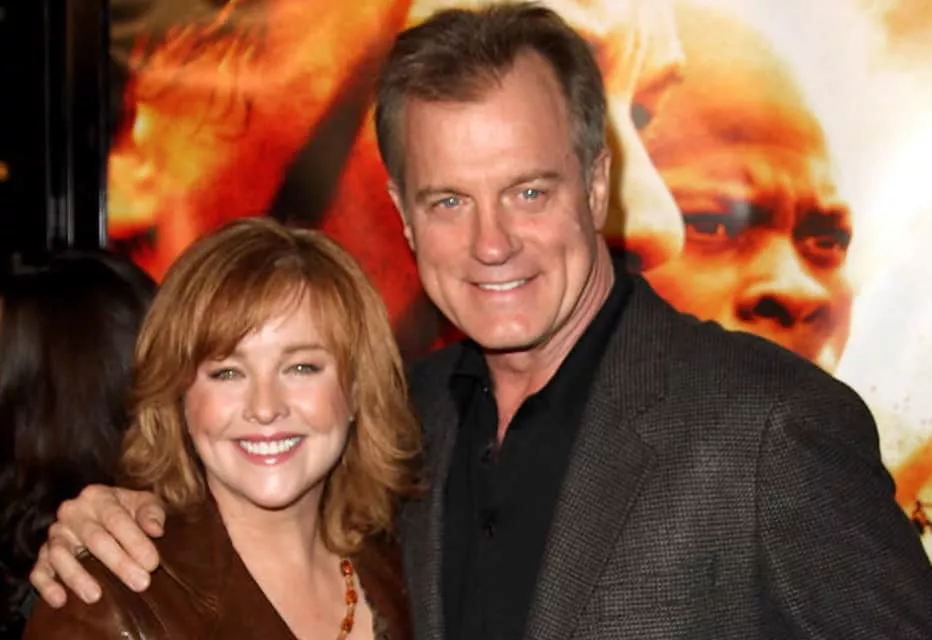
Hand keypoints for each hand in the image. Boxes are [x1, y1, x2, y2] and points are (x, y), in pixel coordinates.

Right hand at [29, 485, 165, 606]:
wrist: (104, 514)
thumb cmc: (129, 511)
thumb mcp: (145, 503)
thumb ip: (152, 513)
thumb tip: (155, 530)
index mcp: (99, 497)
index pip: (117, 519)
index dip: (135, 541)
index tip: (152, 563)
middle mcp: (73, 513)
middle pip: (94, 538)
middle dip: (119, 563)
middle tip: (140, 583)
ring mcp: (56, 533)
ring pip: (60, 554)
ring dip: (77, 576)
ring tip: (96, 596)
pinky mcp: (43, 554)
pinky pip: (38, 570)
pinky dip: (47, 585)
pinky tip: (60, 600)